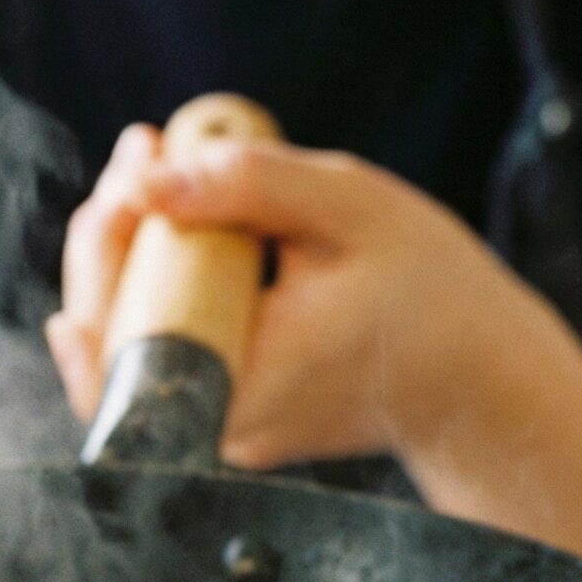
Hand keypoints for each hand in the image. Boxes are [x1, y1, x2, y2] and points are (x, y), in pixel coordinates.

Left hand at [48, 126, 540, 467]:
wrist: (480, 379)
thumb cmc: (430, 293)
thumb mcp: (350, 209)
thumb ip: (248, 187)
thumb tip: (147, 182)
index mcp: (242, 385)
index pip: (116, 334)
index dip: (102, 243)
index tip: (144, 156)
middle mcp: (218, 424)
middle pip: (104, 339)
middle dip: (108, 234)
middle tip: (148, 153)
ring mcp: (219, 428)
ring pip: (125, 345)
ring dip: (127, 254)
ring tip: (161, 175)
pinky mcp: (228, 415)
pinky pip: (160, 350)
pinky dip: (156, 283)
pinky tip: (171, 224)